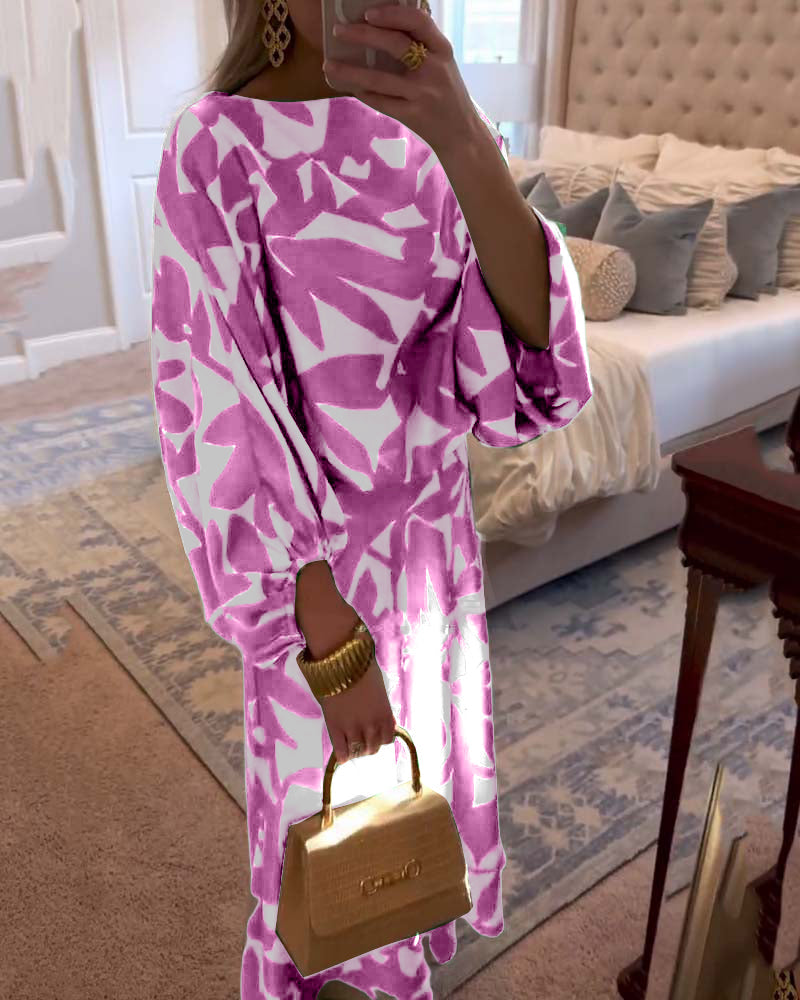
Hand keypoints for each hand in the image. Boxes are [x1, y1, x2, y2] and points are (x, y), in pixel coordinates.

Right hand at [320, 653, 396, 764]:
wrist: (339, 661)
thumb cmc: (361, 669)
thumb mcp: (378, 688)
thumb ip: (380, 707)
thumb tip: (380, 717)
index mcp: (385, 715)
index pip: (388, 739)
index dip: (381, 737)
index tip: (376, 734)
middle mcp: (372, 725)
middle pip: (373, 748)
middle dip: (368, 745)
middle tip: (362, 738)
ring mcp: (353, 728)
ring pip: (358, 751)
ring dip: (356, 750)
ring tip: (351, 743)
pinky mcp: (335, 728)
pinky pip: (341, 751)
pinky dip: (343, 755)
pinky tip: (342, 753)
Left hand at [323, 3, 480, 155]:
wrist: (462, 135)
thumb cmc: (448, 94)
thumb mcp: (443, 63)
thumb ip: (422, 45)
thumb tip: (383, 24)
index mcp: (443, 50)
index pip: (418, 22)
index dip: (392, 14)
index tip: (368, 13)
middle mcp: (434, 70)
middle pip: (395, 45)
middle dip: (363, 35)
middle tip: (339, 30)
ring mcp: (423, 95)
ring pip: (380, 79)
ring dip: (350, 71)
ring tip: (329, 65)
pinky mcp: (413, 116)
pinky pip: (381, 102)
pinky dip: (363, 93)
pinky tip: (349, 87)